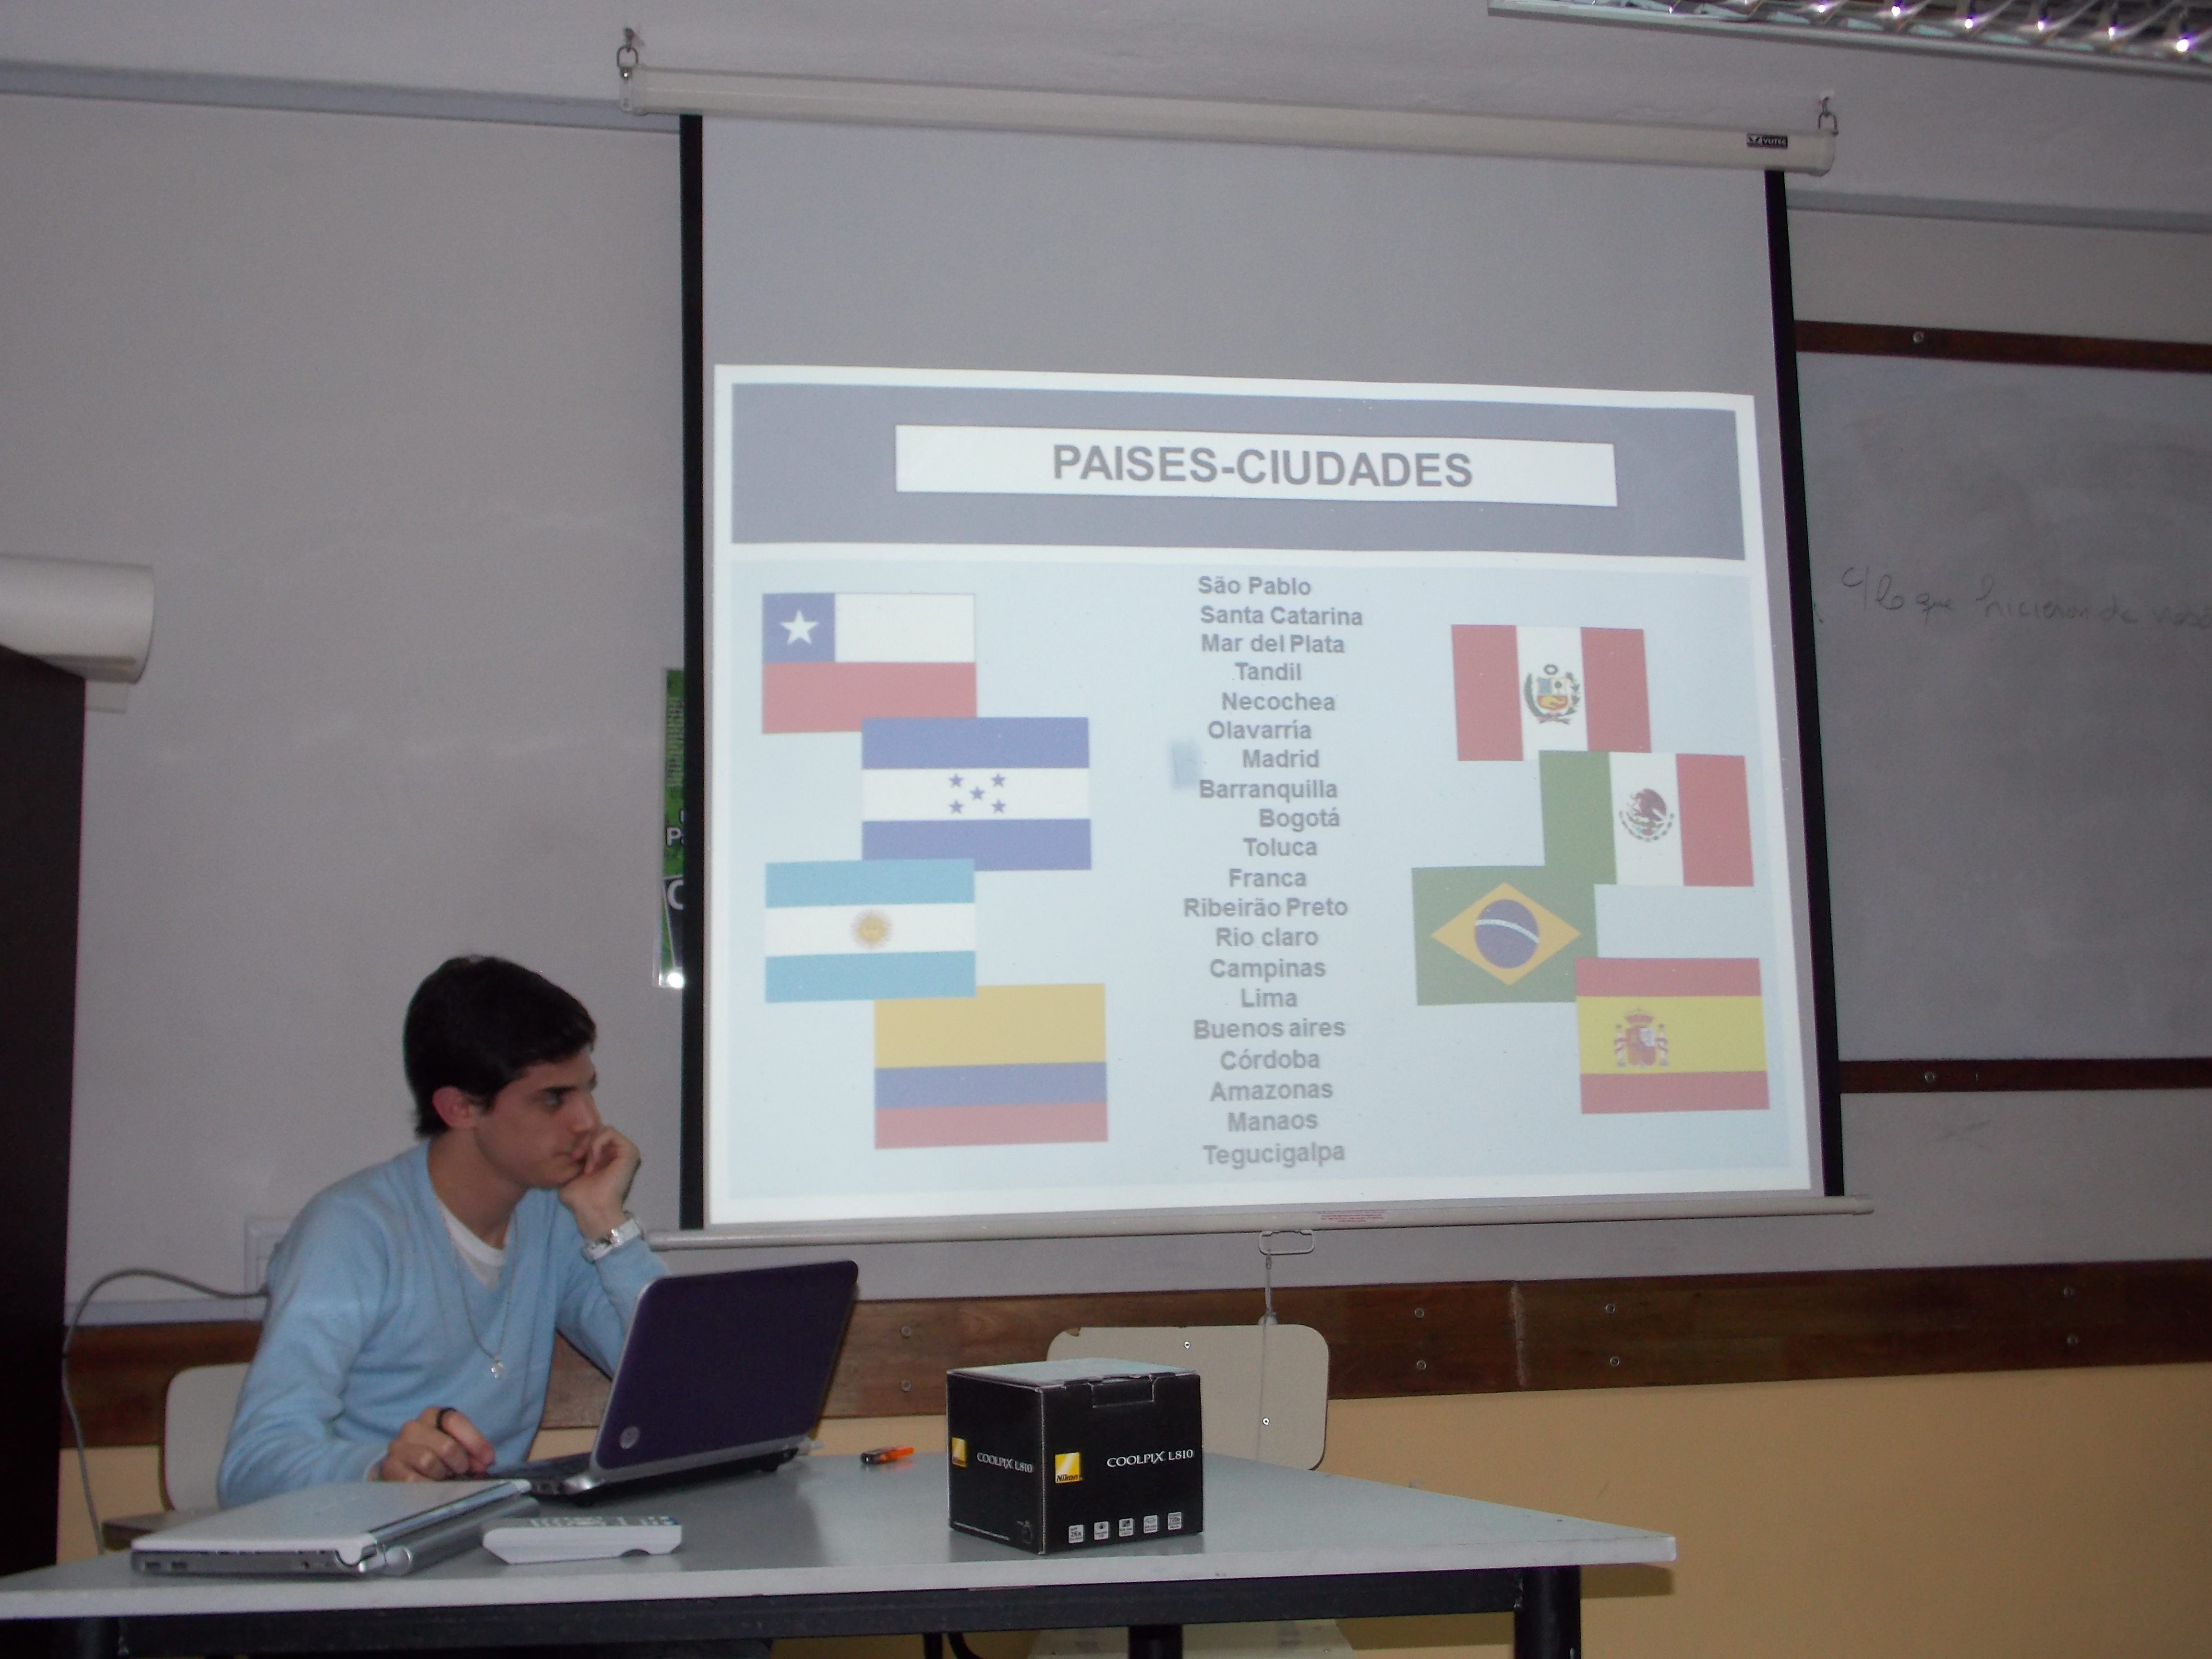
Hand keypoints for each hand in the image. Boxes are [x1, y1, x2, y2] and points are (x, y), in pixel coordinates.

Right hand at [378, 1406, 492, 1482]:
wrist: (401, 1467)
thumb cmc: (435, 1453)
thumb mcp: (455, 1445)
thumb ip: (471, 1449)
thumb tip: (485, 1462)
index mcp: (432, 1415)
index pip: (454, 1421)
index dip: (475, 1441)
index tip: (488, 1459)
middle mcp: (412, 1427)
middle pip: (446, 1445)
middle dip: (461, 1462)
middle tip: (463, 1471)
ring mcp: (398, 1447)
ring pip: (428, 1461)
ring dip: (442, 1473)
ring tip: (444, 1476)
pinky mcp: (389, 1467)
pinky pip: (413, 1480)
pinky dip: (428, 1486)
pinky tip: (431, 1486)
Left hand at [559, 1124, 640, 1240]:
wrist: (591, 1209)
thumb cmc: (579, 1197)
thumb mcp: (568, 1172)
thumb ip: (569, 1158)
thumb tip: (564, 1144)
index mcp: (604, 1156)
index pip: (590, 1135)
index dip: (577, 1141)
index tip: (571, 1159)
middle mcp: (615, 1151)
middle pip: (595, 1130)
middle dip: (582, 1141)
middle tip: (576, 1159)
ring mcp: (624, 1150)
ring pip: (601, 1129)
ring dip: (589, 1144)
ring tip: (586, 1164)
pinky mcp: (629, 1150)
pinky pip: (610, 1132)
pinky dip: (597, 1143)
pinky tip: (593, 1160)